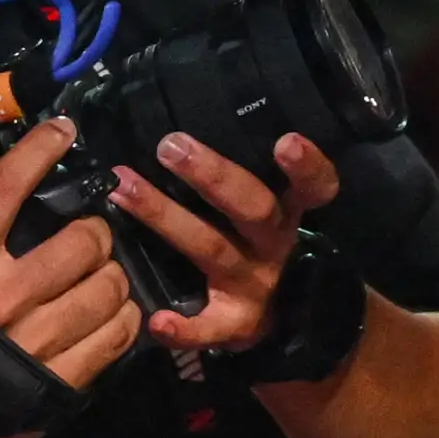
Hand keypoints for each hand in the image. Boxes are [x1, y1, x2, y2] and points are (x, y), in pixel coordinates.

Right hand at [0, 122, 144, 437]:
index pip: (6, 190)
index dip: (40, 151)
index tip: (63, 130)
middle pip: (84, 241)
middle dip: (94, 231)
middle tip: (88, 236)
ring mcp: (32, 344)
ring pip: (109, 286)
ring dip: (112, 274)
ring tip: (99, 274)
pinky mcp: (58, 381)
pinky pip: (117, 335)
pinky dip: (124, 317)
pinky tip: (110, 311)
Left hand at [107, 130, 346, 359]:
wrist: (280, 316)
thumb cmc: (257, 242)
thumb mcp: (269, 204)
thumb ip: (243, 170)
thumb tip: (190, 109)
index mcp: (289, 211)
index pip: (314, 185)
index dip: (306, 166)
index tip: (286, 141)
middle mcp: (274, 244)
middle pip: (252, 207)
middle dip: (212, 176)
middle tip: (171, 145)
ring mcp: (254, 284)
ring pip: (211, 248)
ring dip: (166, 217)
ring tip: (124, 189)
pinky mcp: (234, 324)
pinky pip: (209, 328)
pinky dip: (184, 328)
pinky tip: (156, 321)